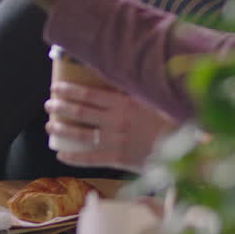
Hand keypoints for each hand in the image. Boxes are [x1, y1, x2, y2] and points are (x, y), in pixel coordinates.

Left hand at [46, 82, 173, 171]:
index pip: (88, 94)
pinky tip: (60, 153)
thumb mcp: (152, 98)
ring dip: (62, 129)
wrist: (186, 147)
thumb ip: (132, 90)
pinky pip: (90, 158)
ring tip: (49, 125)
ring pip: (81, 134)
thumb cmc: (170, 120)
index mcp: (124, 103)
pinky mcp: (119, 158)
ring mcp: (116, 140)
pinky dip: (74, 156)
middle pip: (80, 112)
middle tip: (48, 104)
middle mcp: (116, 120)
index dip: (69, 91)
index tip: (56, 88)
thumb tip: (115, 75)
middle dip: (61, 107)